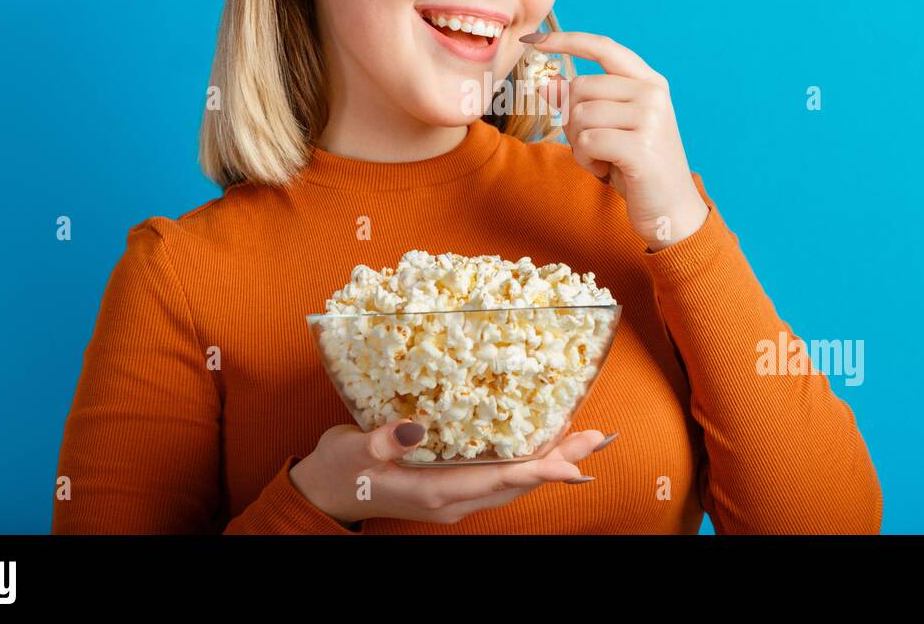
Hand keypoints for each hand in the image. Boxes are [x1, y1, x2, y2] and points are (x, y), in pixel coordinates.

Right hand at [289, 419, 614, 527]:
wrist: (324, 491)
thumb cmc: (339, 469)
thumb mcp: (355, 449)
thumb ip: (385, 440)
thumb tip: (416, 425)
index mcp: (436, 491)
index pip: (499, 480)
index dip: (538, 470)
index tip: (572, 462)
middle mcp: (453, 499)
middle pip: (519, 482)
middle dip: (560, 461)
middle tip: (599, 437)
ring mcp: (454, 496)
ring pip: (513, 482)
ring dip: (550, 461)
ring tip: (584, 439)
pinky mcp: (450, 487)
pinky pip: (499, 477)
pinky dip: (527, 461)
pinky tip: (540, 443)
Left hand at [522, 30, 708, 250]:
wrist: (671, 211)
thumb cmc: (637, 168)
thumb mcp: (610, 128)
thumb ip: (584, 103)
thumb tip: (546, 84)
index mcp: (648, 81)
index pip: (603, 47)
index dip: (566, 40)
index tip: (533, 40)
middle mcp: (652, 93)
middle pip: (580, 87)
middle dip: (573, 119)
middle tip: (595, 145)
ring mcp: (650, 118)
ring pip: (579, 115)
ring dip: (579, 144)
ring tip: (604, 159)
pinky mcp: (641, 146)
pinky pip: (586, 141)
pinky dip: (586, 160)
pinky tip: (606, 169)